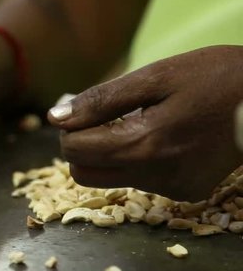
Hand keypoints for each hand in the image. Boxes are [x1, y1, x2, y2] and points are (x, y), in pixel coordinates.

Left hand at [48, 45, 242, 201]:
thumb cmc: (216, 76)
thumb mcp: (156, 77)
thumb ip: (101, 100)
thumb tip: (55, 118)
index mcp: (145, 144)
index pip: (75, 151)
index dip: (69, 129)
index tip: (83, 110)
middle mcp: (157, 176)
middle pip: (85, 174)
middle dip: (83, 146)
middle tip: (103, 118)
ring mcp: (175, 189)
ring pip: (112, 179)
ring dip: (110, 153)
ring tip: (140, 121)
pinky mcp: (188, 193)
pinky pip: (141, 182)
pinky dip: (138, 161)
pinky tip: (163, 136)